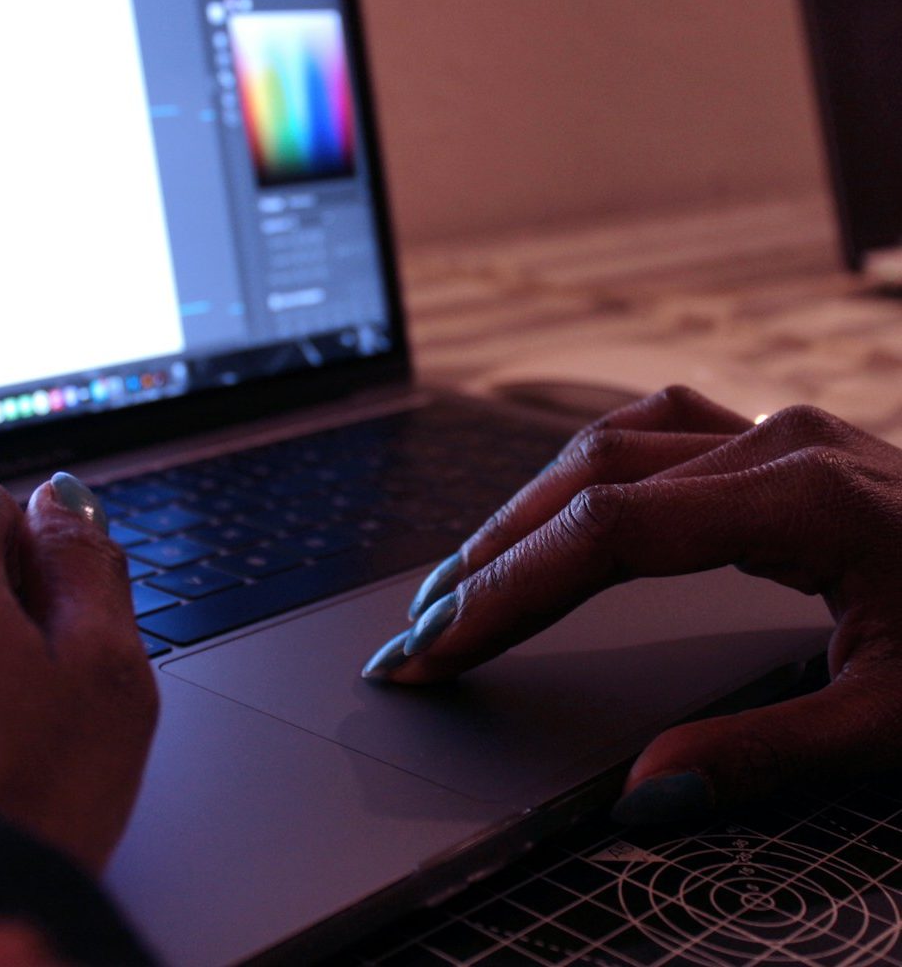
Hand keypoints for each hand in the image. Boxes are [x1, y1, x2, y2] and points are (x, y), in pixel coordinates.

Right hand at [363, 386, 901, 821]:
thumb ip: (765, 757)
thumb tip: (644, 794)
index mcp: (803, 499)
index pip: (607, 534)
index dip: (508, 592)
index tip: (438, 648)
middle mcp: (776, 443)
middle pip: (586, 480)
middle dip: (490, 559)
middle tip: (420, 630)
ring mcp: (775, 430)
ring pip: (607, 444)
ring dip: (524, 510)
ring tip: (464, 576)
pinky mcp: (775, 440)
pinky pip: (649, 433)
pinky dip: (581, 473)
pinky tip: (552, 506)